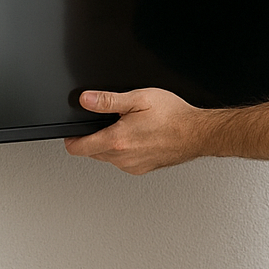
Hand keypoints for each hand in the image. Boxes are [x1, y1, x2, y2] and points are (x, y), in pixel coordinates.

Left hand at [65, 88, 209, 174]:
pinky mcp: (142, 169)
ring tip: (125, 128)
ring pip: (108, 157)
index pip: (79, 148)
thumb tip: (86, 100)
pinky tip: (137, 138)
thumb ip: (107, 100)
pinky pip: (123, 162)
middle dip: (92, 138)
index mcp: (117, 140)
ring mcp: (132, 166)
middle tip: (105, 123)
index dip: (71, 139)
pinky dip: (124, 151)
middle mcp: (122, 158)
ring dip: (109, 145)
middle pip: (92, 152)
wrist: (196, 133)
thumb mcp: (138, 99)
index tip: (73, 133)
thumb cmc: (172, 116)